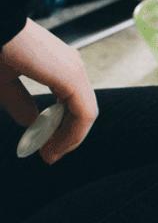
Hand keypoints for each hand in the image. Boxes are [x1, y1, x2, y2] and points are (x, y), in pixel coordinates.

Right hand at [0, 19, 97, 163]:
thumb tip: (32, 122)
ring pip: (84, 115)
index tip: (44, 147)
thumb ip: (20, 101)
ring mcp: (74, 70)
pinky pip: (84, 114)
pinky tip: (55, 147)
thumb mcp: (4, 80)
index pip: (70, 103)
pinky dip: (73, 134)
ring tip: (51, 155)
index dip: (60, 128)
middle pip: (79, 110)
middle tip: (50, 156)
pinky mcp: (72, 77)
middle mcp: (71, 66)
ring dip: (70, 139)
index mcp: (58, 65)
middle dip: (66, 137)